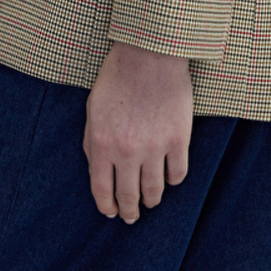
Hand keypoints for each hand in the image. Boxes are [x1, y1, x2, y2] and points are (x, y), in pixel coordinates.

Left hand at [83, 41, 192, 222]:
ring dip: (152, 200)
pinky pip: (178, 174)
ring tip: (151, 201)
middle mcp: (127, 152)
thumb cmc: (117, 78)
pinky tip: (169, 178)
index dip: (106, 206)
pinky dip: (173, 180)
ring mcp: (155, 147)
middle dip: (129, 211)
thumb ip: (92, 142)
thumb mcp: (92, 110)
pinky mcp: (178, 139)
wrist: (149, 54)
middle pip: (128, 196)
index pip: (102, 190)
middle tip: (131, 216)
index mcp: (101, 145)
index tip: (110, 213)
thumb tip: (97, 169)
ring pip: (155, 191)